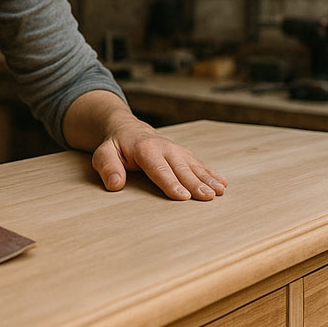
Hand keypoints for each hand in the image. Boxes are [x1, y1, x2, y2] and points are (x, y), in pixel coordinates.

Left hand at [91, 119, 227, 200]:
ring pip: (194, 166)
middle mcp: (165, 148)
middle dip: (195, 183)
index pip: (159, 169)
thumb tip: (115, 184)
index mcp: (145, 149)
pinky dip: (212, 173)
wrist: (128, 129)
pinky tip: (223, 183)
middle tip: (208, 197)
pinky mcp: (184, 154)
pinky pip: (200, 164)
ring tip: (220, 191)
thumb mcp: (103, 154)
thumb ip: (108, 167)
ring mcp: (177, 151)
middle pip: (181, 169)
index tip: (183, 196)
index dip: (171, 183)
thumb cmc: (115, 146)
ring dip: (208, 178)